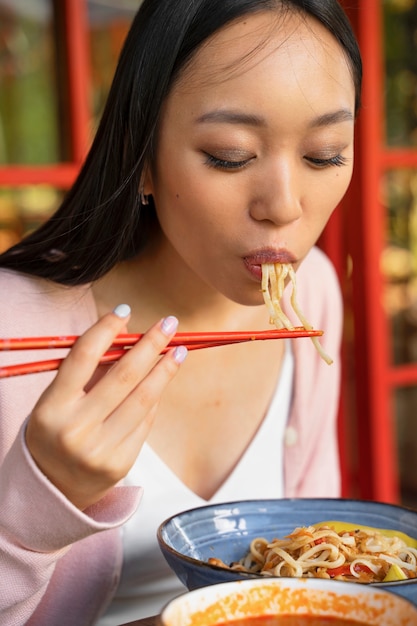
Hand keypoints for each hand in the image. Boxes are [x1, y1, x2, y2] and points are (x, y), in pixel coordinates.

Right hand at [25, 305, 186, 509]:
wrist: (53, 486)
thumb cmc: (56, 430)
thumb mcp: (57, 400)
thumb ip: (87, 372)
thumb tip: (128, 335)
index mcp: (52, 408)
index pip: (83, 358)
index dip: (106, 330)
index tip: (125, 310)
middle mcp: (75, 430)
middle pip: (123, 376)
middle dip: (150, 345)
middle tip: (169, 324)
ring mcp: (100, 450)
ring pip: (143, 399)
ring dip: (165, 370)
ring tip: (179, 350)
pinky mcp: (120, 463)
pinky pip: (145, 422)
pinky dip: (154, 399)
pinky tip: (160, 383)